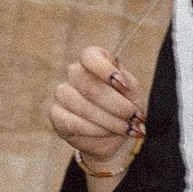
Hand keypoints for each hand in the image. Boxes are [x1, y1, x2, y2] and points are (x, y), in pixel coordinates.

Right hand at [47, 45, 144, 185]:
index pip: (90, 57)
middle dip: (117, 106)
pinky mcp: (56, 116)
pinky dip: (96, 131)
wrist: (114, 134)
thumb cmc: (124, 105)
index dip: (105, 70)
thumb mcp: (132, 92)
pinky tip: (110, 134)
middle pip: (90, 87)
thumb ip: (127, 84)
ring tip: (128, 129)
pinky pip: (74, 124)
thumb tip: (121, 79)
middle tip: (136, 118)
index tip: (122, 83)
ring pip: (84, 108)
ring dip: (110, 122)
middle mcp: (74, 72)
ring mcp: (62, 94)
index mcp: (92, 59)